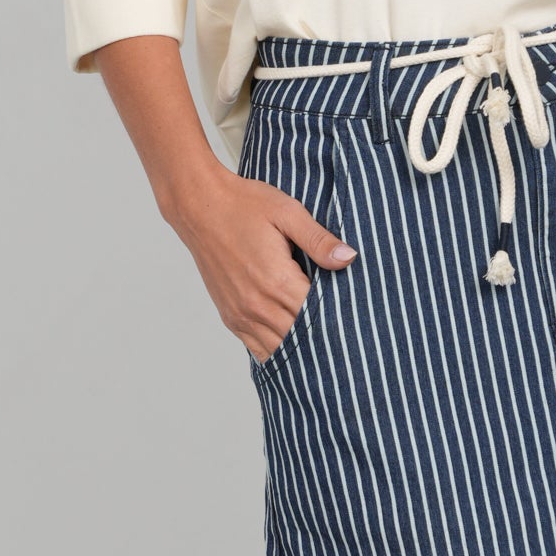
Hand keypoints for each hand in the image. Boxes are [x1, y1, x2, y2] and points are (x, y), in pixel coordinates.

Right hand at [171, 167, 354, 359]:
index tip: (356, 316)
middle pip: (302, 337)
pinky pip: (258, 348)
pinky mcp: (230, 316)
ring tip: (326, 346)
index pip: (319, 315)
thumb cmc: (243, 205)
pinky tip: (294, 347)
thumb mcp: (288, 213)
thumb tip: (349, 258)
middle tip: (348, 336)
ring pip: (280, 349)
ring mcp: (241, 314)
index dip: (340, 318)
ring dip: (302, 348)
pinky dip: (277, 351)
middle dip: (325, 336)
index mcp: (277, 280)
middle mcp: (258, 304)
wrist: (199, 206)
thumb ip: (319, 240)